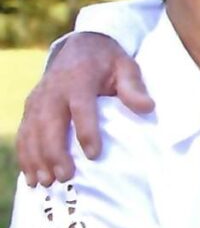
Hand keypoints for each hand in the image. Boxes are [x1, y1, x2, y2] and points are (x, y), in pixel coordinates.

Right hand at [15, 33, 153, 187]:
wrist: (82, 45)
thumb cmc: (108, 61)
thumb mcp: (126, 67)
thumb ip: (133, 88)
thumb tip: (148, 107)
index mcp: (79, 79)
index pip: (81, 107)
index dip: (86, 131)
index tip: (94, 155)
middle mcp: (54, 89)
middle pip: (50, 123)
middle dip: (55, 152)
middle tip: (65, 177)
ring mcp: (39, 99)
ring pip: (32, 131)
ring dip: (37, 158)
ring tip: (46, 182)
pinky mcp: (31, 107)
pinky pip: (24, 133)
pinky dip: (25, 155)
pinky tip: (31, 176)